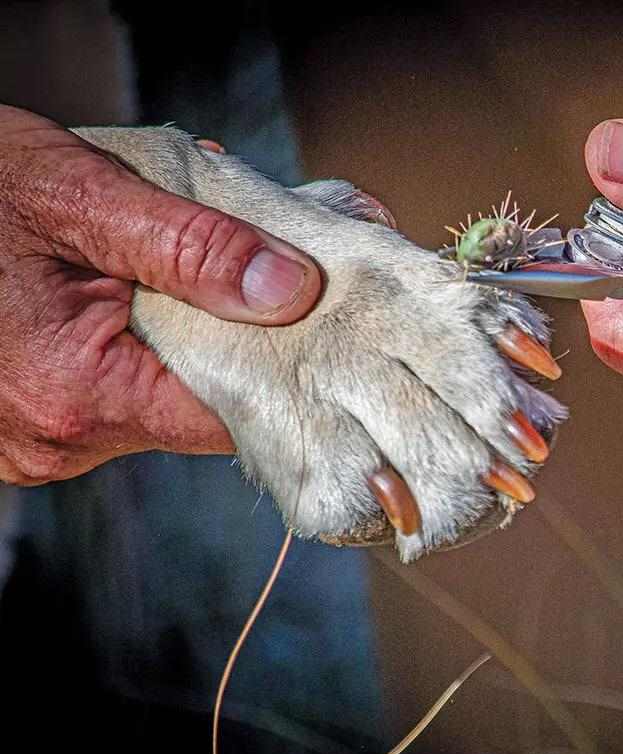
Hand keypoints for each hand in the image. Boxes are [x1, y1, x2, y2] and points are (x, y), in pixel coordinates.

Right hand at [0, 106, 322, 484]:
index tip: (335, 317)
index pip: (235, 413)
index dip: (294, 364)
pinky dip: (163, 344)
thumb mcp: (77, 195)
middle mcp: (60, 440)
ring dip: (206, 336)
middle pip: (209, 404)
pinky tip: (166, 292)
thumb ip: (190, 246)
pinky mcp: (40, 423)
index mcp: (75, 395)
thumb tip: (292, 290)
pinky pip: (132, 392)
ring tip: (212, 269)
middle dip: (252, 337)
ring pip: (173, 396)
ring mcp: (44, 441)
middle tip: (281, 266)